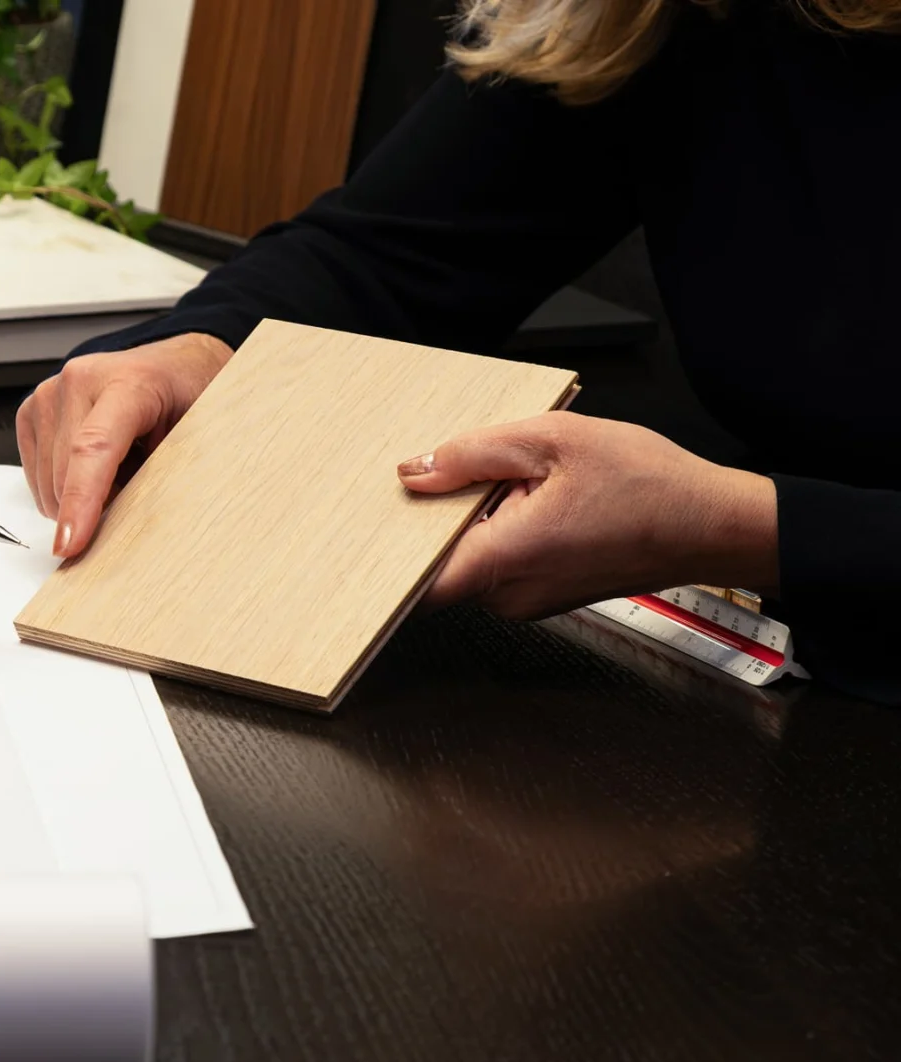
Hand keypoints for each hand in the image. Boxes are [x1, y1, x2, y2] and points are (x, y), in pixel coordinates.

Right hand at [16, 332, 232, 556]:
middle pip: (65, 474)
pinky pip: (35, 477)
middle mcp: (80, 381)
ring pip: (46, 483)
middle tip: (133, 489)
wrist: (171, 369)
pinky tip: (90, 466)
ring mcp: (51, 393)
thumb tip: (130, 534)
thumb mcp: (191, 441)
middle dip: (91, 508)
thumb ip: (160, 480)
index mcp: (128, 382)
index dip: (79, 501)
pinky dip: (61, 487)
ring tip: (116, 468)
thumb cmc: (185, 399)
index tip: (69, 544)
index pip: (93, 448)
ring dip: (76, 496)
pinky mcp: (31, 410)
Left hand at [398, 412, 778, 618]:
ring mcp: (525, 601)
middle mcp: (509, 595)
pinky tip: (527, 498)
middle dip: (437, 517)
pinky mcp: (540, 595)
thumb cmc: (650, 484)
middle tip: (456, 473)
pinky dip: (499, 530)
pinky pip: (497, 564)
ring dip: (474, 520)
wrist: (713, 524)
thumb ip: (474, 453)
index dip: (385, 551)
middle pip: (437, 562)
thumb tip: (415, 470)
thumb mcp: (554, 440)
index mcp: (505, 558)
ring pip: (468, 561)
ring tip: (511, 480)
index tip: (368, 524)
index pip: (412, 578)